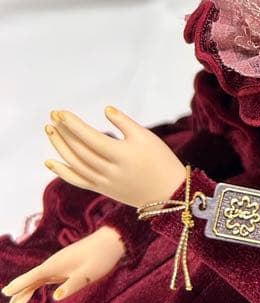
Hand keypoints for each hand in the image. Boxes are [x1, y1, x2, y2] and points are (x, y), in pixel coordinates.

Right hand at [1, 225, 125, 302]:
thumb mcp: (89, 275)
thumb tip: (56, 296)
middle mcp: (52, 264)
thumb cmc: (101, 258)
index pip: (33, 277)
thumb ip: (72, 285)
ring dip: (23, 294)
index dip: (19, 285)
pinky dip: (32, 288)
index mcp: (56, 265)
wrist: (111, 241)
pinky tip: (28, 293)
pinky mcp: (62, 266)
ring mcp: (56, 264)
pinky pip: (41, 279)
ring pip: (34, 281)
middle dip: (18, 297)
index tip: (5, 293)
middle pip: (30, 282)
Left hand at [44, 106, 185, 209]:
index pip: (89, 137)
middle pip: (79, 150)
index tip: (60, 113)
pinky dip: (62, 172)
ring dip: (60, 147)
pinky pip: (77, 181)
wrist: (168, 192)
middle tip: (53, 116)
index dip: (73, 125)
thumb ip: (125, 123)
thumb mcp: (146, 137)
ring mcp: (103, 182)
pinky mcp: (102, 189)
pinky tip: (50, 161)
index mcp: (121, 154)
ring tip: (50, 131)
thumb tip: (106, 110)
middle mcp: (109, 170)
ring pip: (75, 164)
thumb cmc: (160, 160)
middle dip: (64, 132)